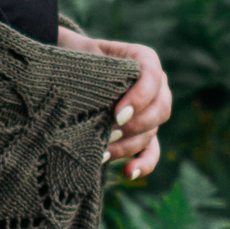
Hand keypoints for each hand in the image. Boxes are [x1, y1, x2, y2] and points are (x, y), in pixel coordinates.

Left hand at [60, 30, 171, 181]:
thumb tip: (92, 94)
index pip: (152, 76)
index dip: (139, 98)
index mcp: (144, 59)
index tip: (117, 114)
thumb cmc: (76, 60)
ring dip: (128, 145)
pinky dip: (144, 163)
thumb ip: (94, 67)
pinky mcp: (143, 133)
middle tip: (108, 133)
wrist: (70, 72)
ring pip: (151, 132)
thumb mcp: (82, 55)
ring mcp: (150, 111)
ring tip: (102, 152)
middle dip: (134, 125)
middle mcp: (155, 85)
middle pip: (160, 109)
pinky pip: (151, 151)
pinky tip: (128, 172)